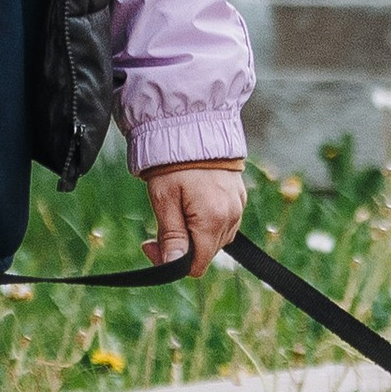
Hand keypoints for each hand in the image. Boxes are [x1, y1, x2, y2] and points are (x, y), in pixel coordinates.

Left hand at [142, 162, 245, 277]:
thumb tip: (173, 265)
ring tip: (178, 211)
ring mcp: (238, 206)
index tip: (151, 244)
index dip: (173, 262)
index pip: (197, 264)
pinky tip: (193, 204)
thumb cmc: (174, 163)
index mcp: (212, 220)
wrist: (194, 126)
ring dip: (196, 234)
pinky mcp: (239, 196)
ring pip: (216, 239)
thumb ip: (171, 236)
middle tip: (159, 228)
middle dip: (182, 247)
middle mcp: (231, 217)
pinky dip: (208, 221)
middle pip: (206, 253)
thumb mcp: (164, 200)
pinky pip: (225, 222)